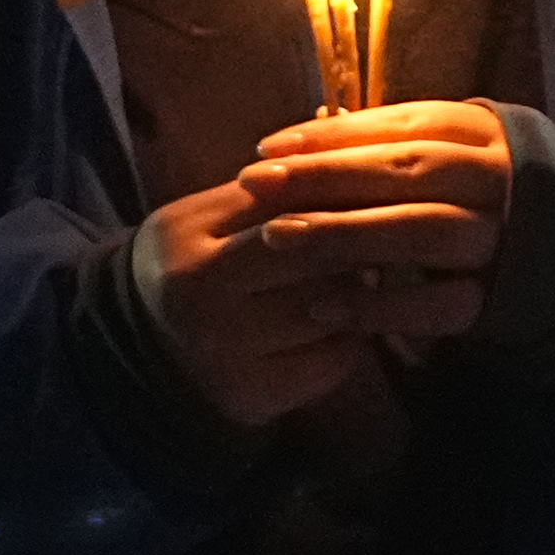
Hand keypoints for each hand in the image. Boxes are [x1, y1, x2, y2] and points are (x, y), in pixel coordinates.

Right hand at [130, 99, 518, 428]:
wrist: (143, 348)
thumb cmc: (198, 264)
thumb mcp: (213, 215)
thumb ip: (273, 190)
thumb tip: (358, 158)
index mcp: (187, 233)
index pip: (283, 201)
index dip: (342, 190)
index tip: (389, 182)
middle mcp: (199, 292)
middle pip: (310, 255)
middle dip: (364, 240)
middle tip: (411, 225)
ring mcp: (225, 350)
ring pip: (328, 307)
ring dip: (368, 289)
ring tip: (388, 270)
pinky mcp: (254, 396)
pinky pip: (330, 360)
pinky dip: (355, 338)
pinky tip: (361, 322)